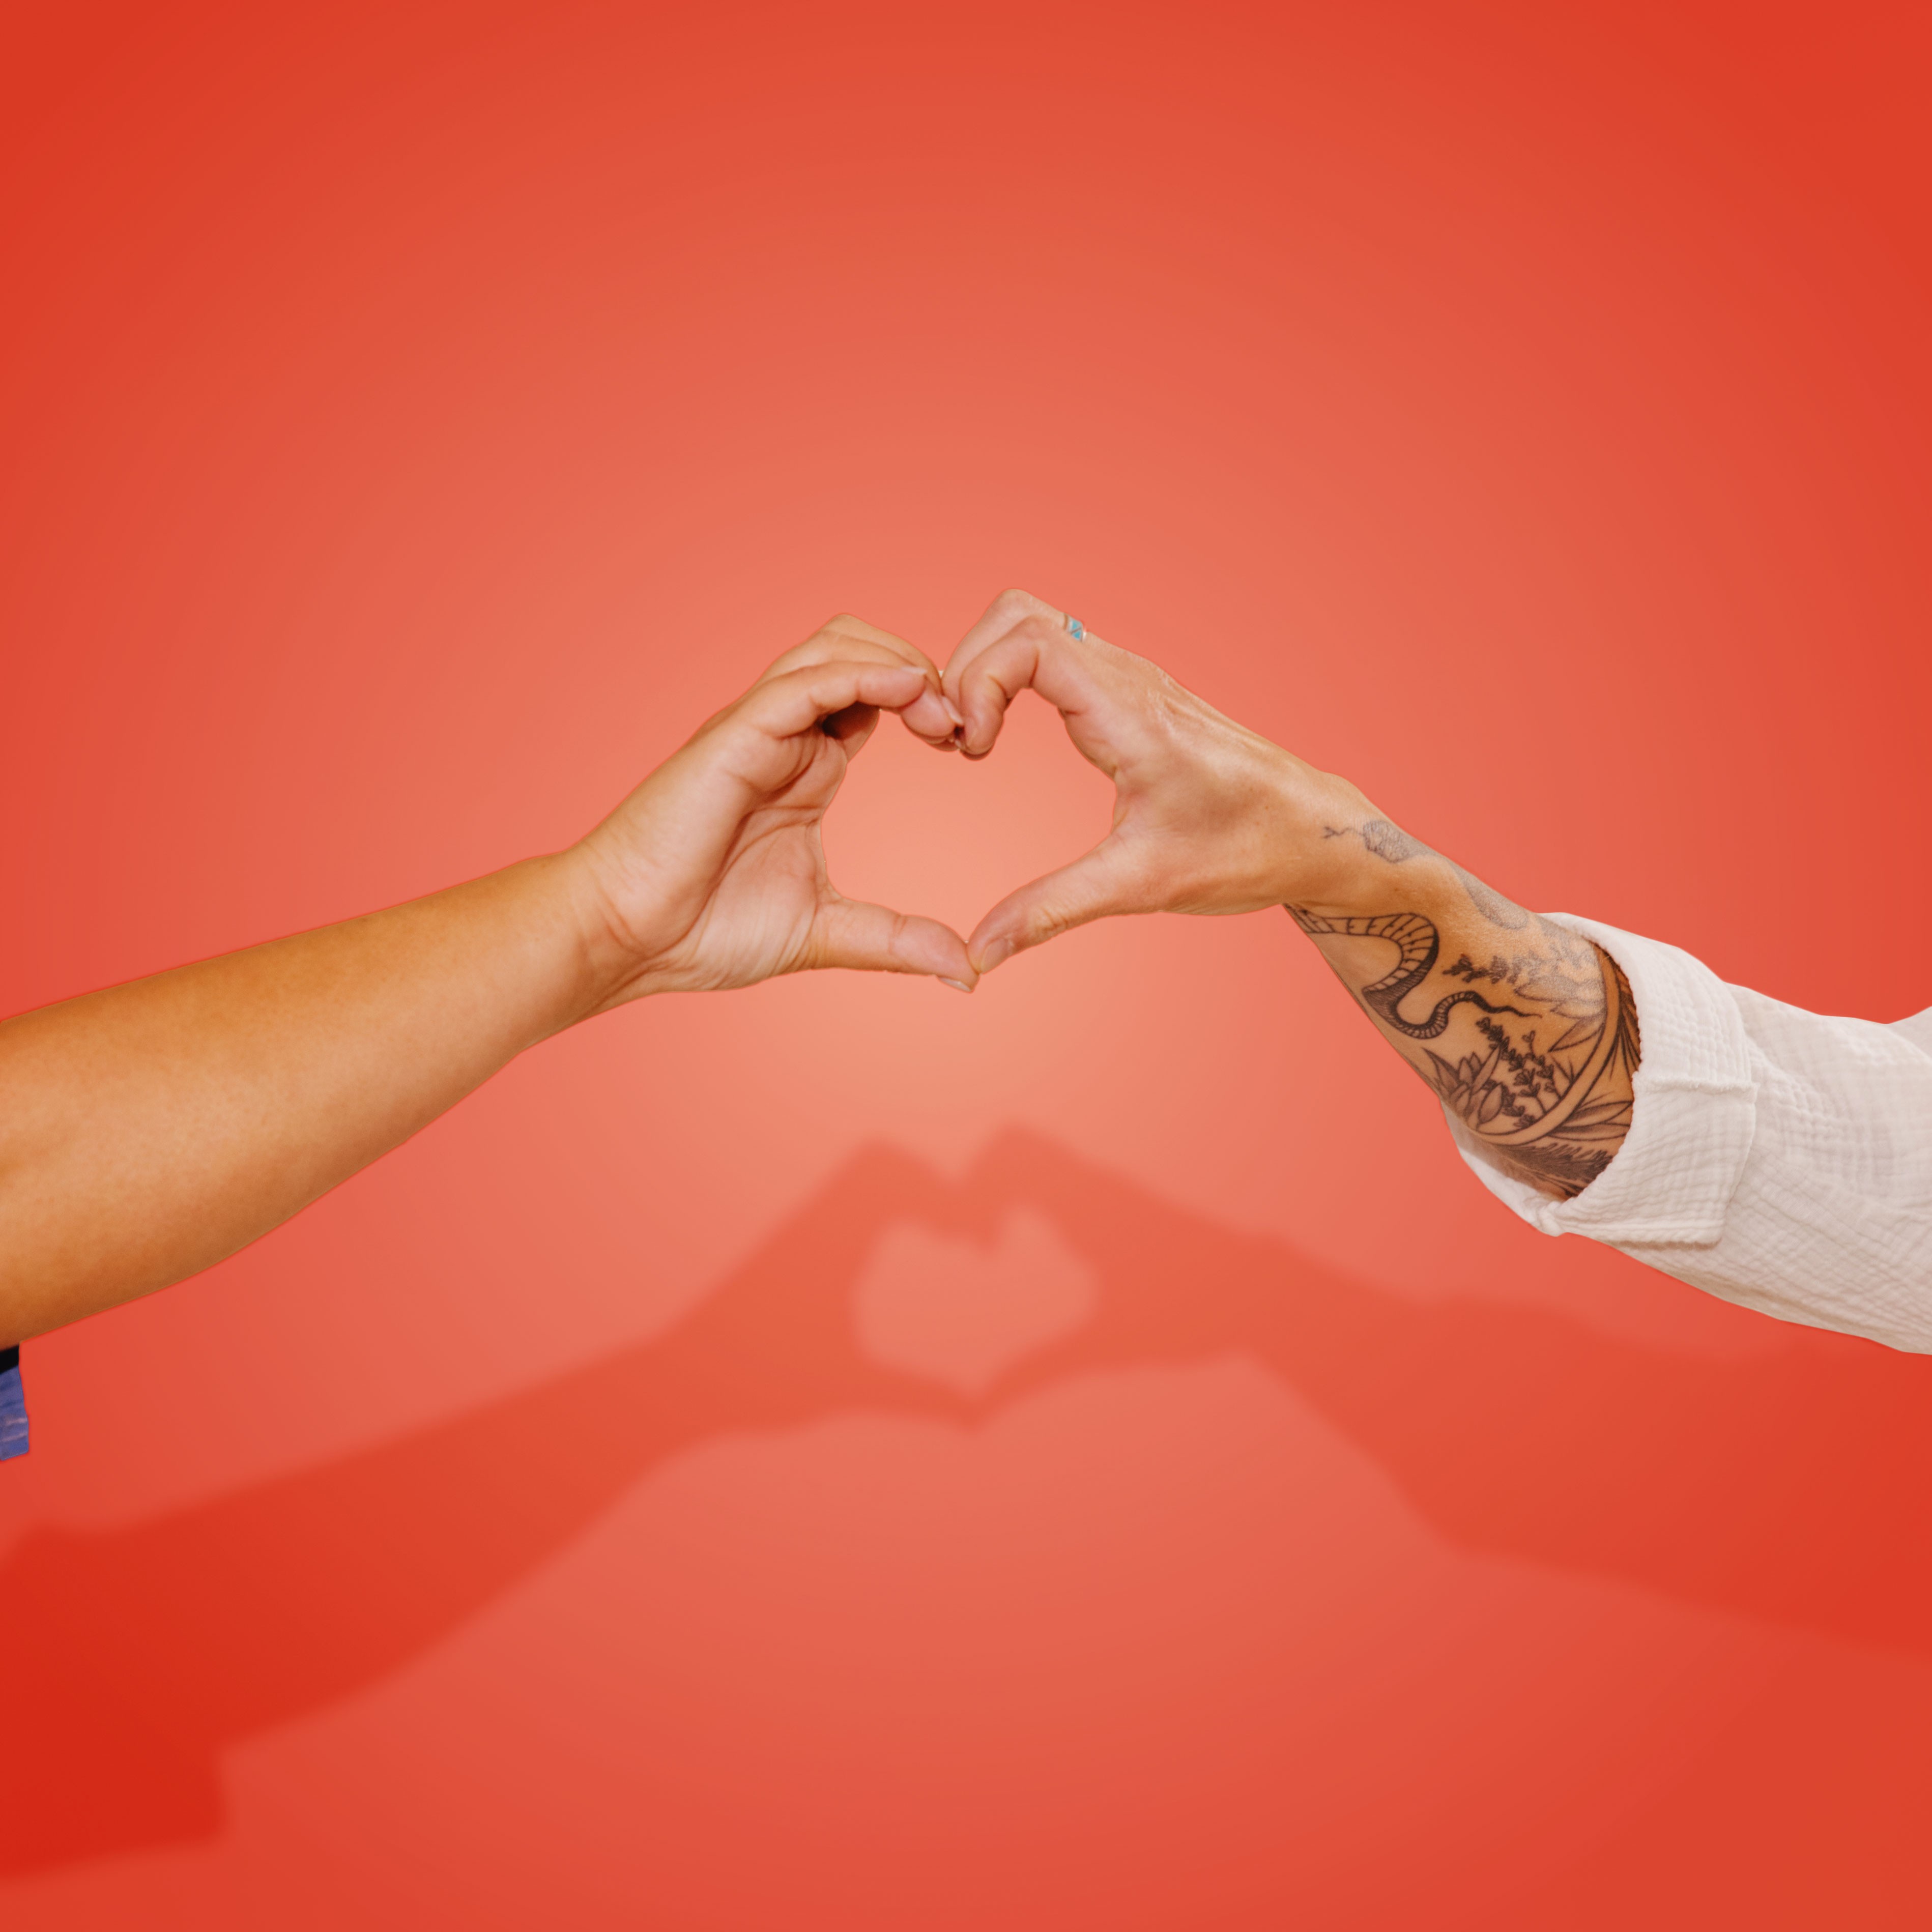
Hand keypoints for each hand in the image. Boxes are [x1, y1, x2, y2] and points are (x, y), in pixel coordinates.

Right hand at [570, 615, 974, 1004]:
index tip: (966, 745)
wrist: (627, 938)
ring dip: (900, 662)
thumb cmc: (703, 930)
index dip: (928, 705)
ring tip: (942, 710)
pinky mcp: (735, 733)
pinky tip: (909, 689)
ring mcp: (757, 728)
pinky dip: (861, 673)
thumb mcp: (827, 933)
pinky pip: (805, 681)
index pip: (876, 697)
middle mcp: (784, 735)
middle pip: (861, 651)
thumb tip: (967, 971)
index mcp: (807, 767)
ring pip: (835, 647)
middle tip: (962, 726)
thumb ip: (896, 941)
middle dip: (923, 672)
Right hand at [943, 589, 1376, 972]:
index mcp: (1131, 713)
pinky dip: (1008, 678)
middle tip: (958, 742)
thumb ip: (1049, 912)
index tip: (973, 751)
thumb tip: (976, 955)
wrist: (1313, 833)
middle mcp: (1128, 679)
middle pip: (1017, 614)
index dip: (978, 682)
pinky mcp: (1127, 693)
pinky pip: (1051, 651)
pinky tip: (1001, 740)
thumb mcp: (1140, 886)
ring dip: (984, 670)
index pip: (1030, 640)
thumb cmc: (1244, 850)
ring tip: (973, 742)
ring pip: (1032, 624)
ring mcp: (1129, 679)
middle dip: (966, 667)